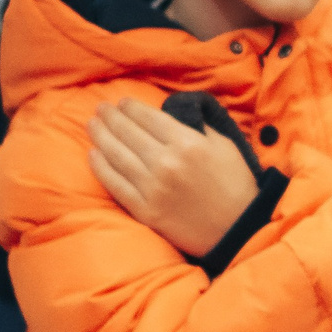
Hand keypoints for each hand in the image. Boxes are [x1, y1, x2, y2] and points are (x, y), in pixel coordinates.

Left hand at [85, 97, 261, 258]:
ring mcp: (154, 188)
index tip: (122, 102)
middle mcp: (167, 162)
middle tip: (100, 108)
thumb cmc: (236, 185)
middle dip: (112, 117)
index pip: (149, 118)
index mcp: (188, 143)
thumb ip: (198, 127)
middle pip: (129, 133)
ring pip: (117, 156)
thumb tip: (172, 113)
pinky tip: (93, 155)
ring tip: (92, 125)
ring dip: (101, 136)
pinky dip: (101, 168)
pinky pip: (116, 185)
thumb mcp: (225, 146)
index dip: (131, 108)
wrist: (239, 230)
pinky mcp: (146, 211)